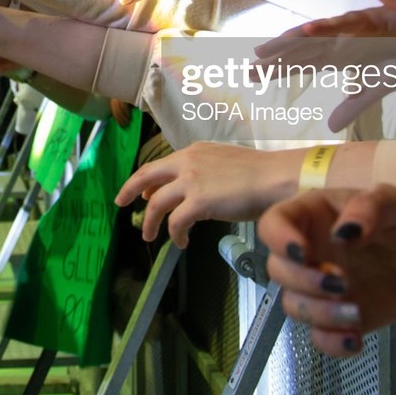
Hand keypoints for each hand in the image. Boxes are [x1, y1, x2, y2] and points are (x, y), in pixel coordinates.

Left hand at [115, 142, 294, 247]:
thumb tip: (194, 191)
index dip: (147, 179)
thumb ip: (205, 173)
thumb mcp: (225, 165)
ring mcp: (191, 181)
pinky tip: (181, 242)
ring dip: (149, 221)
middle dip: (130, 189)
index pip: (162, 164)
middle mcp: (187, 162)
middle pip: (146, 175)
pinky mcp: (198, 201)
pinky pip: (176, 222)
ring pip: (156, 203)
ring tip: (148, 236)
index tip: (142, 191)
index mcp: (194, 152)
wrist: (275, 178)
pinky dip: (175, 234)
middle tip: (120, 203)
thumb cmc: (260, 175)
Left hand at [255, 8, 395, 131]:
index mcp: (338, 56)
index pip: (301, 64)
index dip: (276, 70)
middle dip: (273, 59)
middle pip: (300, 51)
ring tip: (264, 50)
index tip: (251, 77)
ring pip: (315, 36)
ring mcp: (351, 30)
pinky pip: (344, 25)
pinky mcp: (369, 20)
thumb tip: (329, 127)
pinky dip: (326, 28)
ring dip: (289, 42)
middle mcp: (339, 40)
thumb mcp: (374, 90)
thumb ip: (352, 106)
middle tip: (248, 70)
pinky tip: (307, 32)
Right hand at [259, 185, 395, 356]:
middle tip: (342, 284)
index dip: (278, 238)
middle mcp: (307, 253)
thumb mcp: (394, 202)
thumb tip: (343, 233)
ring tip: (356, 311)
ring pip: (294, 305)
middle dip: (304, 281)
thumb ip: (369, 207)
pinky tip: (355, 338)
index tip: (301, 253)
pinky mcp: (334, 318)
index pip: (273, 223)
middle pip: (277, 269)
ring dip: (320, 313)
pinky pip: (318, 336)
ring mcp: (318, 288)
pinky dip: (332, 342)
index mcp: (312, 217)